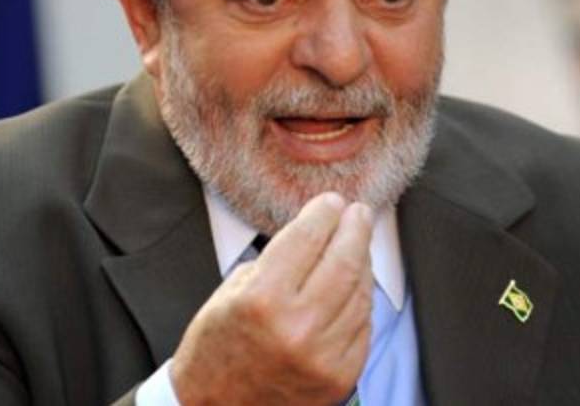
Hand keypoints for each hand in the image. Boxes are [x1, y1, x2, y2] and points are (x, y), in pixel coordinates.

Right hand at [170, 192, 373, 404]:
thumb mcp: (231, 292)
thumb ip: (275, 262)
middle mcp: (297, 327)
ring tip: (358, 245)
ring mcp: (323, 355)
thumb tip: (316, 235)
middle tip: (358, 214)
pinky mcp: (339, 377)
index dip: (324, 213)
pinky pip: (362, 327)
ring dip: (363, 263)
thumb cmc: (216, 349)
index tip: (333, 203)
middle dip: (356, 230)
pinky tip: (356, 286)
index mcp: (263, 299)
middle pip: (344, 261)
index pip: (307, 238)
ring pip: (360, 294)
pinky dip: (361, 302)